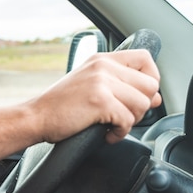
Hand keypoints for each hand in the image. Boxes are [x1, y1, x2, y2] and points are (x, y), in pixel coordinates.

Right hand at [28, 49, 160, 143]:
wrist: (36, 117)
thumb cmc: (60, 105)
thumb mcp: (90, 85)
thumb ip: (121, 86)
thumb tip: (156, 98)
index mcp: (101, 59)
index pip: (145, 59)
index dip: (150, 79)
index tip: (140, 95)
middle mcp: (102, 66)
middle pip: (150, 85)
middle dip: (141, 106)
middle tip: (122, 115)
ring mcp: (101, 82)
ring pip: (142, 104)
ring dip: (130, 120)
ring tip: (112, 125)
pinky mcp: (99, 101)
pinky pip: (128, 120)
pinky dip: (120, 133)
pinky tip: (106, 134)